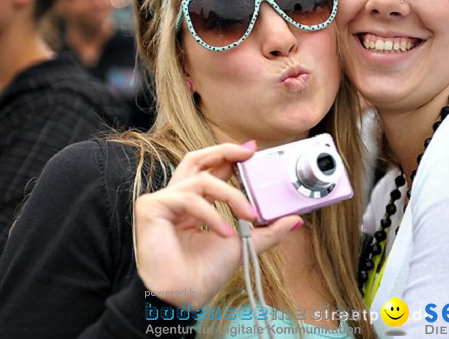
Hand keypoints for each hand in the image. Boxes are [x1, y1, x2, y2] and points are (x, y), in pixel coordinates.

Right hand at [135, 142, 301, 308]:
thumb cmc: (203, 274)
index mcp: (194, 204)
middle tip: (249, 153)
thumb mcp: (243, 245)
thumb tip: (296, 219)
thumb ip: (267, 230)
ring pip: (201, 179)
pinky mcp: (152, 207)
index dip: (230, 157)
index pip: (211, 170)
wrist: (183, 298)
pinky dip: (211, 214)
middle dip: (225, 152)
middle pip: (197, 159)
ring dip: (231, 194)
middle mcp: (177, 198)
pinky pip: (188, 198)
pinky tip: (224, 232)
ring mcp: (163, 201)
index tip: (253, 151)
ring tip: (249, 214)